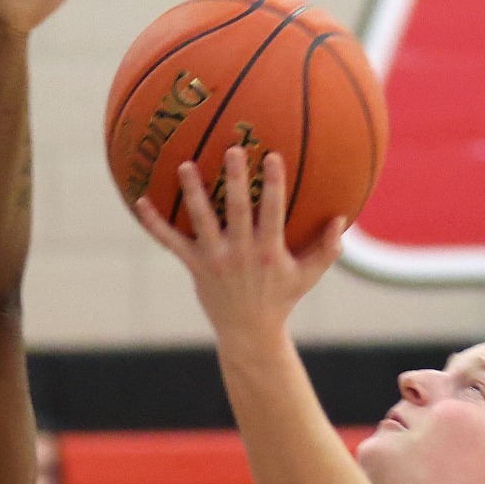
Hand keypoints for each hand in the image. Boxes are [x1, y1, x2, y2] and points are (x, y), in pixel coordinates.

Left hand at [136, 147, 348, 344]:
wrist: (249, 333)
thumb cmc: (281, 299)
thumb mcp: (308, 277)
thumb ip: (327, 249)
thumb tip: (343, 219)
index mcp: (268, 251)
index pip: (272, 212)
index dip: (273, 185)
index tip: (274, 156)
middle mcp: (240, 253)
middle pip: (235, 210)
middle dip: (234, 180)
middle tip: (232, 150)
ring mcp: (214, 260)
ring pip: (201, 221)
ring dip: (193, 193)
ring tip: (185, 165)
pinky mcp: (195, 267)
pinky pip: (171, 242)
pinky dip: (155, 224)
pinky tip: (140, 202)